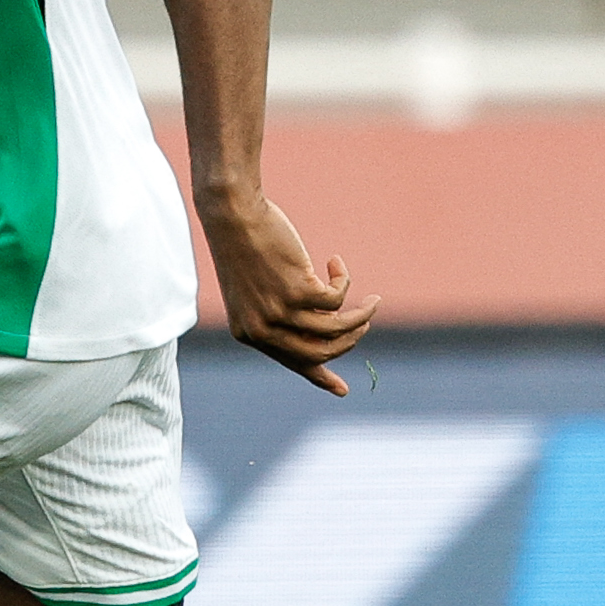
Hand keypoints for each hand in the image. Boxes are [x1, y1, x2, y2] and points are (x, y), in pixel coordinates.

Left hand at [202, 194, 380, 395]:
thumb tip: (326, 320)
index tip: (343, 390)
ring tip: (372, 300)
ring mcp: (281, 312)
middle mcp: (263, 330)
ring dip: (361, 315)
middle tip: (366, 319)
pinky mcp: (298, 291)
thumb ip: (283, 313)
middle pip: (322, 351)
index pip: (293, 362)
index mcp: (249, 334)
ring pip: (337, 327)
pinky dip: (344, 279)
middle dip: (351, 338)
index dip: (321, 377)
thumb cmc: (245, 246)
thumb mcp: (256, 288)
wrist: (233, 215)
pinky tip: (334, 262)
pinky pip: (338, 297)